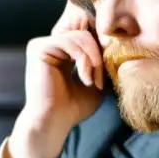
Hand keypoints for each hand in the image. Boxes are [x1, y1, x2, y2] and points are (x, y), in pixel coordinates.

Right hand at [7, 0, 105, 157]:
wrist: (54, 123)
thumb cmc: (73, 108)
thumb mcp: (95, 81)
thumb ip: (102, 63)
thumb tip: (119, 44)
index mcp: (62, 51)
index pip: (87, 37)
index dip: (102, 49)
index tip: (109, 70)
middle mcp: (51, 44)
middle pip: (86, 34)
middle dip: (99, 56)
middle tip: (101, 80)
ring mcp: (43, 44)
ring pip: (82, 37)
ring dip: (94, 60)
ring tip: (94, 82)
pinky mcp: (39, 47)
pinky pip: (71, 42)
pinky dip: (84, 60)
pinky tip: (86, 79)